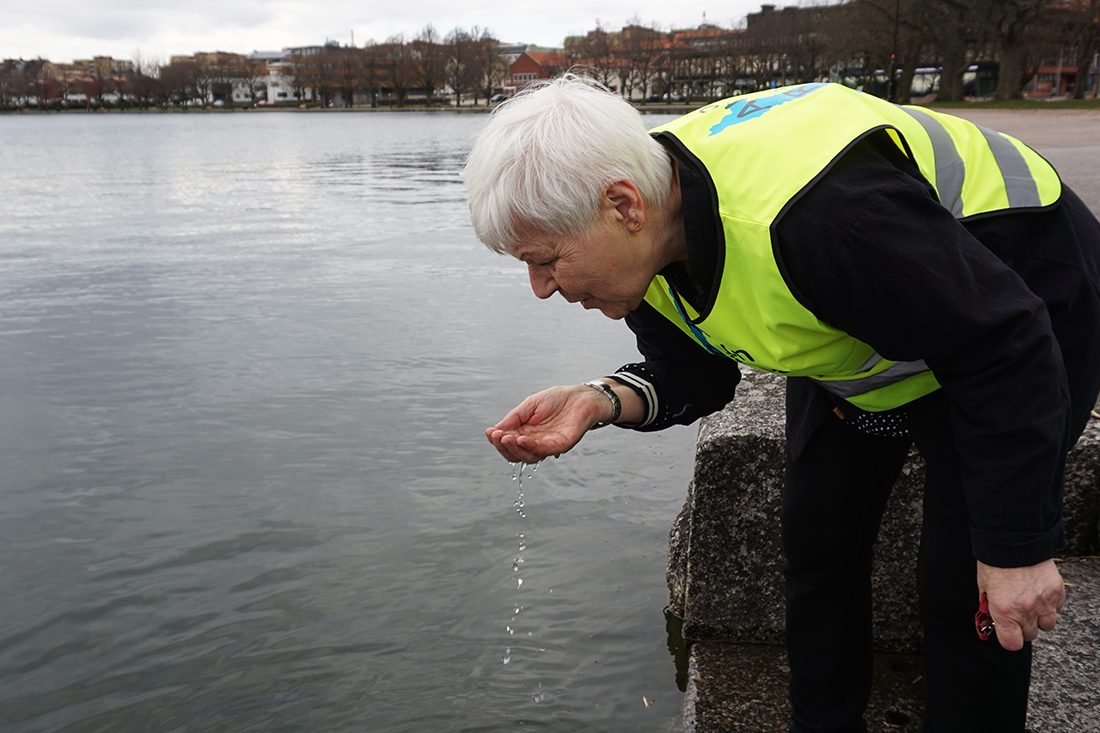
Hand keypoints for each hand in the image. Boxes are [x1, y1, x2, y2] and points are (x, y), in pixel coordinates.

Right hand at [485, 384, 610, 462]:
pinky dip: (531, 447)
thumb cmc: (557, 400)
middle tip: (496, 436)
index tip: (490, 432)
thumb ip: (514, 418)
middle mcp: (535, 443)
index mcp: (526, 433)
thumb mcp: (529, 405)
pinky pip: (544, 450)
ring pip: (528, 457)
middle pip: (516, 454)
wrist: (580, 396)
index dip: (498, 440)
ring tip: (506, 438)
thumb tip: (495, 430)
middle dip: (503, 447)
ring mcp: (548, 446)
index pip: (508, 444)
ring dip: (515, 449)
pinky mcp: (561, 445)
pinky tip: (521, 439)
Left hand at [977, 558, 1064, 650]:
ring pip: (1047, 625)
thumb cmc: (995, 562)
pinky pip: (1057, 608)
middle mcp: (1026, 611)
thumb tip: (990, 619)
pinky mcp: (1057, 592)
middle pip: (1030, 635)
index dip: (1009, 638)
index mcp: (1004, 611)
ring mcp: (1044, 602)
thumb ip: (989, 605)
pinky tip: (1039, 592)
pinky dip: (1050, 604)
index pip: (1012, 644)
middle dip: (1022, 627)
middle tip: (1016, 613)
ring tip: (1030, 603)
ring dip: (1039, 618)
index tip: (1007, 631)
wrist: (1014, 540)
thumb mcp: (983, 586)